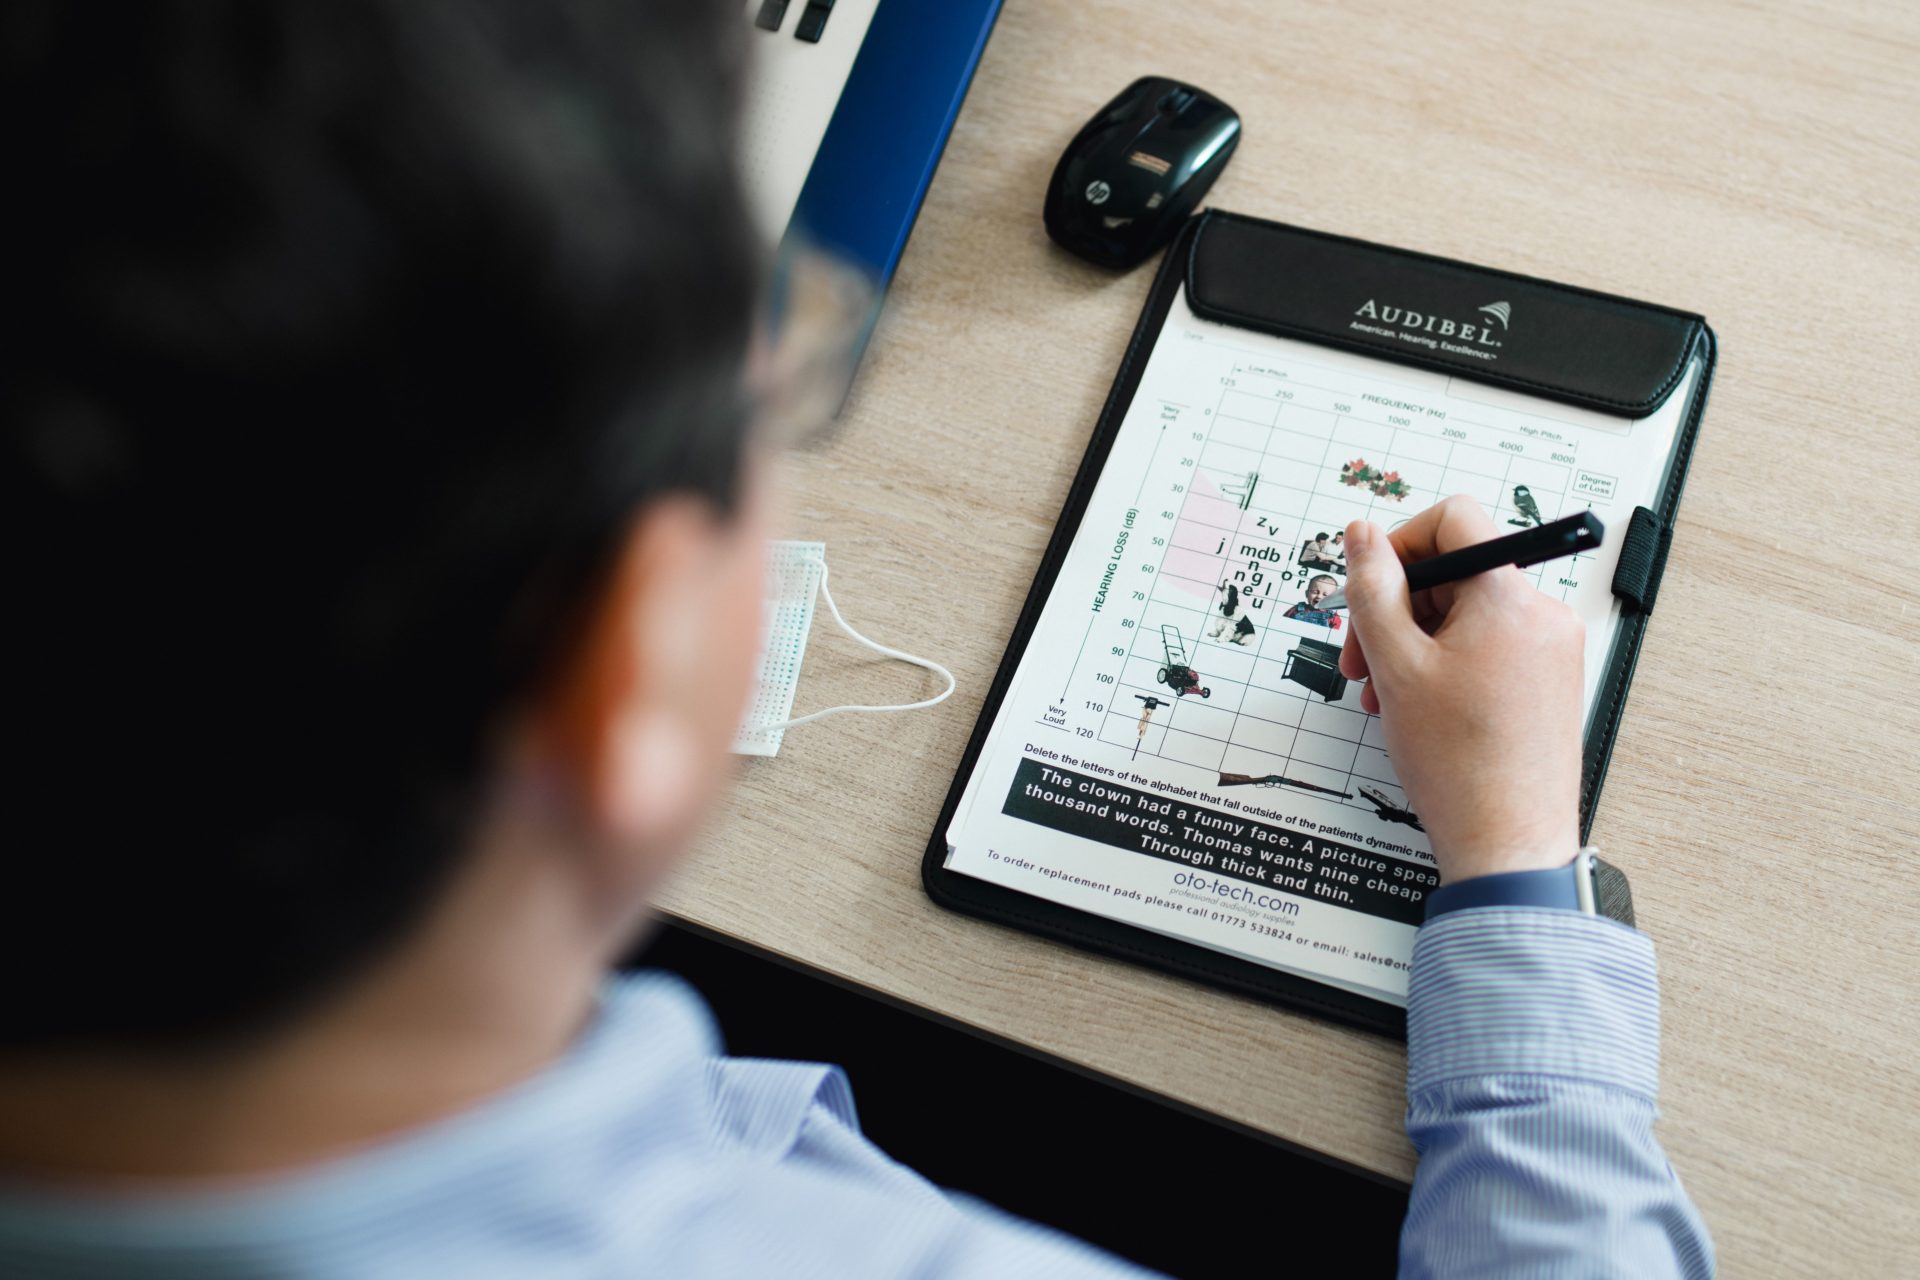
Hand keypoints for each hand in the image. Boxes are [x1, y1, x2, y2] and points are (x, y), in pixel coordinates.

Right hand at [1337, 497, 1583, 883]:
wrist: (1509, 842)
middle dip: (1397, 609)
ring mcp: (1550, 648)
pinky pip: (1487, 646)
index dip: (1400, 544)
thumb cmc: (1462, 765)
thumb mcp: (1396, 665)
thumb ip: (1374, 589)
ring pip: (1465, 614)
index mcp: (1509, 596)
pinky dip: (1444, 664)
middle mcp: (1541, 614)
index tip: (1370, 583)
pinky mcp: (1547, 681)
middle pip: (1454, 572)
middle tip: (1361, 658)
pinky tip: (1417, 706)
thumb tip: (1363, 535)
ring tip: (1386, 693)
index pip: (1454, 520)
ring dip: (1414, 642)